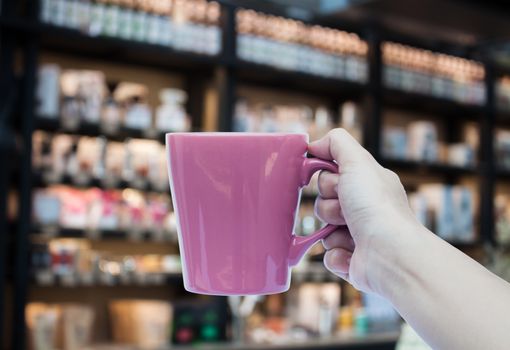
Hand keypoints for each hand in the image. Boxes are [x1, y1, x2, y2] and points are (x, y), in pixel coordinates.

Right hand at [309, 129, 420, 294]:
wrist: (390, 254)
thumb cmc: (377, 207)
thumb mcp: (358, 162)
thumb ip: (336, 143)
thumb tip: (315, 144)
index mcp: (368, 185)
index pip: (331, 176)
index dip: (327, 180)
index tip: (337, 183)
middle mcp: (366, 209)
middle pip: (323, 202)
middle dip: (329, 206)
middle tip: (346, 210)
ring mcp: (359, 236)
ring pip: (323, 230)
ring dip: (332, 232)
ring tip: (352, 235)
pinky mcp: (353, 260)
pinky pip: (328, 254)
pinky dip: (337, 255)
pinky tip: (352, 253)